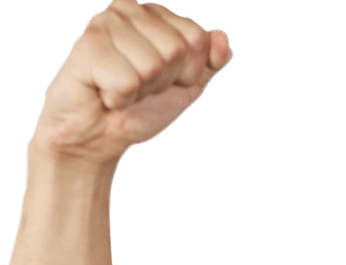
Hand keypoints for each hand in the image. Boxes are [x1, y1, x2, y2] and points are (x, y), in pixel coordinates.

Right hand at [30, 0, 232, 165]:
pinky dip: (119, 99)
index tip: (162, 82)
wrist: (98, 136)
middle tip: (138, 88)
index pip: (197, 39)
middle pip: (175, 50)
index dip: (185, 73)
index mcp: (155, 14)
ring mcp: (106, 22)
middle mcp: (129, 9)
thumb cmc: (138, 108)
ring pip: (152, 66)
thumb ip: (210, 63)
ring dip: (139, 92)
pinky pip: (127, 81)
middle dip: (162, 82)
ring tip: (120, 90)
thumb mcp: (186, 87)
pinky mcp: (88, 44)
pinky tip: (105, 93)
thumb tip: (222, 39)